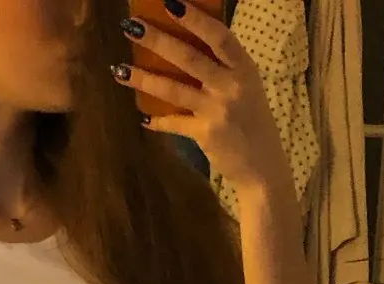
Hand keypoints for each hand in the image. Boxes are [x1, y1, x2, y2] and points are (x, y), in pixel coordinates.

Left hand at [114, 5, 288, 192]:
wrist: (264, 167)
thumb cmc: (252, 120)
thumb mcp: (246, 86)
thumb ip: (223, 66)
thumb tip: (186, 40)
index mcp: (244, 68)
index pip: (219, 36)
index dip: (195, 18)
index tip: (169, 3)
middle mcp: (231, 86)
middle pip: (189, 57)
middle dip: (157, 40)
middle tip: (131, 26)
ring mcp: (217, 111)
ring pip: (174, 90)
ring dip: (144, 78)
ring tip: (119, 69)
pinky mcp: (206, 134)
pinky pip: (174, 123)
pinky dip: (158, 121)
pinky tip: (143, 118)